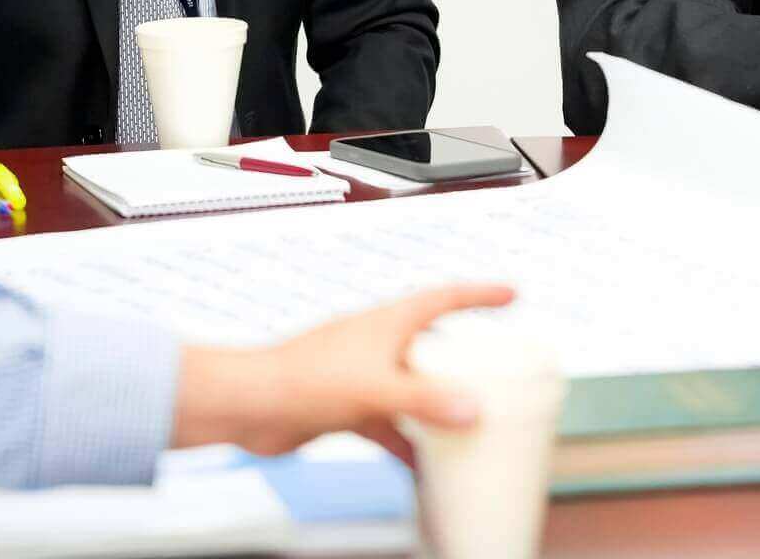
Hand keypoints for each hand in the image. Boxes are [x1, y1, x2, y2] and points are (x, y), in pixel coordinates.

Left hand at [173, 282, 515, 459]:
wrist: (249, 406)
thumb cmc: (300, 378)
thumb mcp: (375, 389)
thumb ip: (425, 401)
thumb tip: (472, 409)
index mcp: (389, 321)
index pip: (446, 297)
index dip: (481, 294)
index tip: (511, 294)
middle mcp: (378, 343)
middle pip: (433, 343)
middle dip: (464, 358)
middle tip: (493, 372)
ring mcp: (363, 374)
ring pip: (413, 387)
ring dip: (436, 406)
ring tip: (465, 426)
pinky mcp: (347, 405)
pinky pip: (390, 422)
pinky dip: (406, 441)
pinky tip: (419, 465)